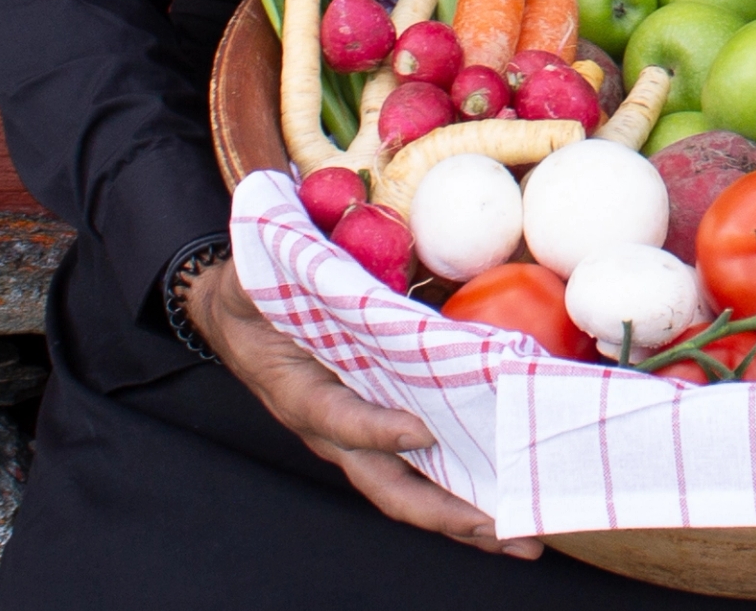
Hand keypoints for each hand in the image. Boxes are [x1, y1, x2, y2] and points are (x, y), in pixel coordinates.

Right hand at [184, 261, 541, 557]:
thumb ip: (305, 258)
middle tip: (505, 526)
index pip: (337, 418)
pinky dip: (461, 491)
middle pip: (388, 485)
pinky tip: (507, 498)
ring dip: (465, 517)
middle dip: (446, 512)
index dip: (376, 429)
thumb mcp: (265, 272)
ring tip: (522, 536)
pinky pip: (419, 472)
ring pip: (410, 491)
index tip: (420, 429)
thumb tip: (350, 218)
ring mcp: (357, 438)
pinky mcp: (378, 433)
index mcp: (299, 389)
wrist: (233, 314)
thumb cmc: (256, 293)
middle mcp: (332, 427)